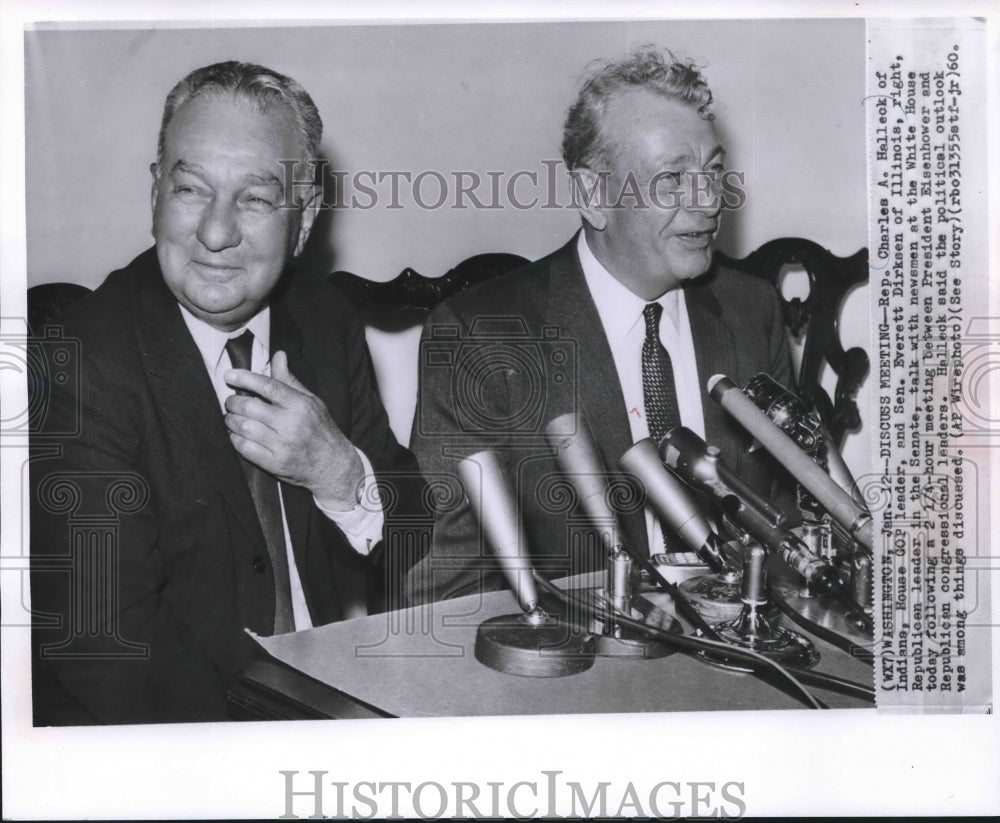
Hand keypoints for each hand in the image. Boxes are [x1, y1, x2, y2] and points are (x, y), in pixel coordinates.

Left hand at [224, 351, 363, 508]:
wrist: (333, 465)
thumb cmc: (321, 429)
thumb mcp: (311, 401)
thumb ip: (290, 380)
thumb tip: (278, 356)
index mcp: (301, 405)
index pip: (268, 386)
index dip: (245, 379)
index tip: (230, 375)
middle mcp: (291, 424)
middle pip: (250, 407)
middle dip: (233, 402)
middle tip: (231, 401)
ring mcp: (282, 445)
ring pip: (243, 427)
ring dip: (231, 420)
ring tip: (233, 417)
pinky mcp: (274, 463)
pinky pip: (244, 448)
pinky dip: (235, 439)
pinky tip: (238, 435)